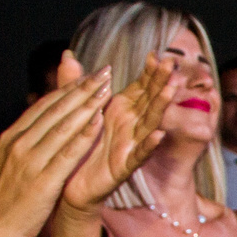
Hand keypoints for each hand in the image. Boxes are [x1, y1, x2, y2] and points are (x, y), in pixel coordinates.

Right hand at [0, 60, 113, 236]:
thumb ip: (21, 141)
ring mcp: (30, 161)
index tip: (87, 74)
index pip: (44, 105)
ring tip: (106, 88)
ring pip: (62, 126)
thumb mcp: (6, 162)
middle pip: (55, 109)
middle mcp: (19, 143)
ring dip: (87, 104)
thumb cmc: (2, 200)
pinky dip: (83, 135)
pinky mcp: (42, 181)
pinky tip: (98, 121)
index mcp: (11, 137)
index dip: (68, 88)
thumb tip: (33, 124)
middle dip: (81, 88)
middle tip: (104, 72)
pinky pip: (67, 153)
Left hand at [62, 55, 177, 212]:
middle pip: (149, 99)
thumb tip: (67, 54)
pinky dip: (149, 144)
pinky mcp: (124, 166)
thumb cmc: (75, 145)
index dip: (149, 71)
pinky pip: (139, 154)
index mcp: (120, 110)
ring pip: (150, 123)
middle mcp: (130, 125)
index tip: (156, 54)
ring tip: (170, 90)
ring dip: (161, 107)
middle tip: (170, 63)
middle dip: (160, 81)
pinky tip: (158, 134)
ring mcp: (130, 145)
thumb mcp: (75, 110)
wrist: (66, 182)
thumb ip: (75, 83)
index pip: (140, 86)